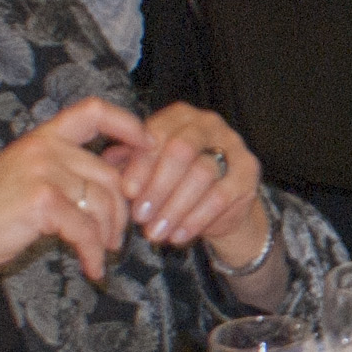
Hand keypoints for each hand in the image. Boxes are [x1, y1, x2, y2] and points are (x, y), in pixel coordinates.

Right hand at [0, 97, 156, 285]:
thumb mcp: (26, 177)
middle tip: (116, 237)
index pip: (93, 111)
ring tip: (102, 252)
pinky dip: (94, 253)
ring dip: (110, 234)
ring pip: (104, 202)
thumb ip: (64, 171)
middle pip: (111, 174)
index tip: (149, 145)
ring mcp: (43, 172)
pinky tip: (91, 268)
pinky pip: (87, 229)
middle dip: (122, 211)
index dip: (128, 124)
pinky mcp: (42, 201)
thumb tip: (117, 183)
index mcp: (42, 137)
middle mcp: (45, 148)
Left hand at [96, 103, 269, 268]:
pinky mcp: (248, 171)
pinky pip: (221, 196)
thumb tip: (103, 168)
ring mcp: (233, 145)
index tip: (126, 193)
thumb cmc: (173, 180)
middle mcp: (208, 123)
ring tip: (155, 232)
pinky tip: (177, 236)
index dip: (140, 164)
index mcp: (179, 115)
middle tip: (140, 217)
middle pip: (181, 150)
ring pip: (202, 174)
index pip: (157, 133)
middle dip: (158, 187)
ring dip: (175, 208)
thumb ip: (125, 164)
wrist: (219, 203)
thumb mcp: (146, 170)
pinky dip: (195, 219)